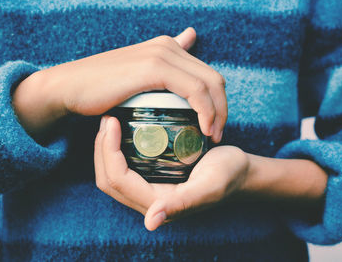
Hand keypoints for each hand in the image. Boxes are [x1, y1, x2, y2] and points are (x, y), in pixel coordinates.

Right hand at [13, 27, 226, 141]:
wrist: (70, 87)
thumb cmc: (100, 88)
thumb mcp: (134, 77)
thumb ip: (160, 65)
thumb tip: (186, 41)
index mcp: (166, 47)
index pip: (207, 73)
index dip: (217, 101)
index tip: (214, 125)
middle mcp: (167, 46)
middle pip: (214, 78)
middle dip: (223, 108)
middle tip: (217, 134)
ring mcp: (162, 54)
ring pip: (210, 83)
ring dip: (218, 112)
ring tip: (213, 135)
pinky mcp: (154, 68)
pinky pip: (194, 90)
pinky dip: (205, 110)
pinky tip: (204, 128)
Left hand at [94, 116, 249, 230]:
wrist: (240, 172)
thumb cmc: (228, 176)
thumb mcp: (209, 186)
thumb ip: (182, 203)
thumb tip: (151, 222)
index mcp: (157, 204)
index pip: (118, 180)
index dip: (108, 152)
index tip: (112, 122)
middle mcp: (148, 201)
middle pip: (108, 179)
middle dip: (101, 150)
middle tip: (107, 119)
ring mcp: (149, 189)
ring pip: (112, 174)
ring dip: (105, 149)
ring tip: (110, 122)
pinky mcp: (152, 179)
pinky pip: (124, 167)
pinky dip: (116, 149)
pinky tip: (122, 129)